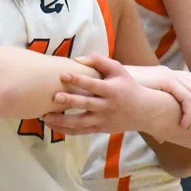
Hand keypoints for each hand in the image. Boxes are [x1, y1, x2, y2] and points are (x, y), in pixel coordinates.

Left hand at [44, 55, 190, 137]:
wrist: (145, 111)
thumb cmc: (127, 86)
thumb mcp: (118, 69)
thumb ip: (99, 60)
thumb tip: (77, 59)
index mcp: (111, 90)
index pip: (93, 85)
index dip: (78, 79)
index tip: (62, 75)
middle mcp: (107, 106)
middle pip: (86, 105)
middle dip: (70, 101)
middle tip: (53, 97)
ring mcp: (103, 120)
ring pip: (80, 123)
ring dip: (62, 121)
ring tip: (44, 117)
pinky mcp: (99, 129)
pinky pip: (80, 132)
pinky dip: (65, 130)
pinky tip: (51, 125)